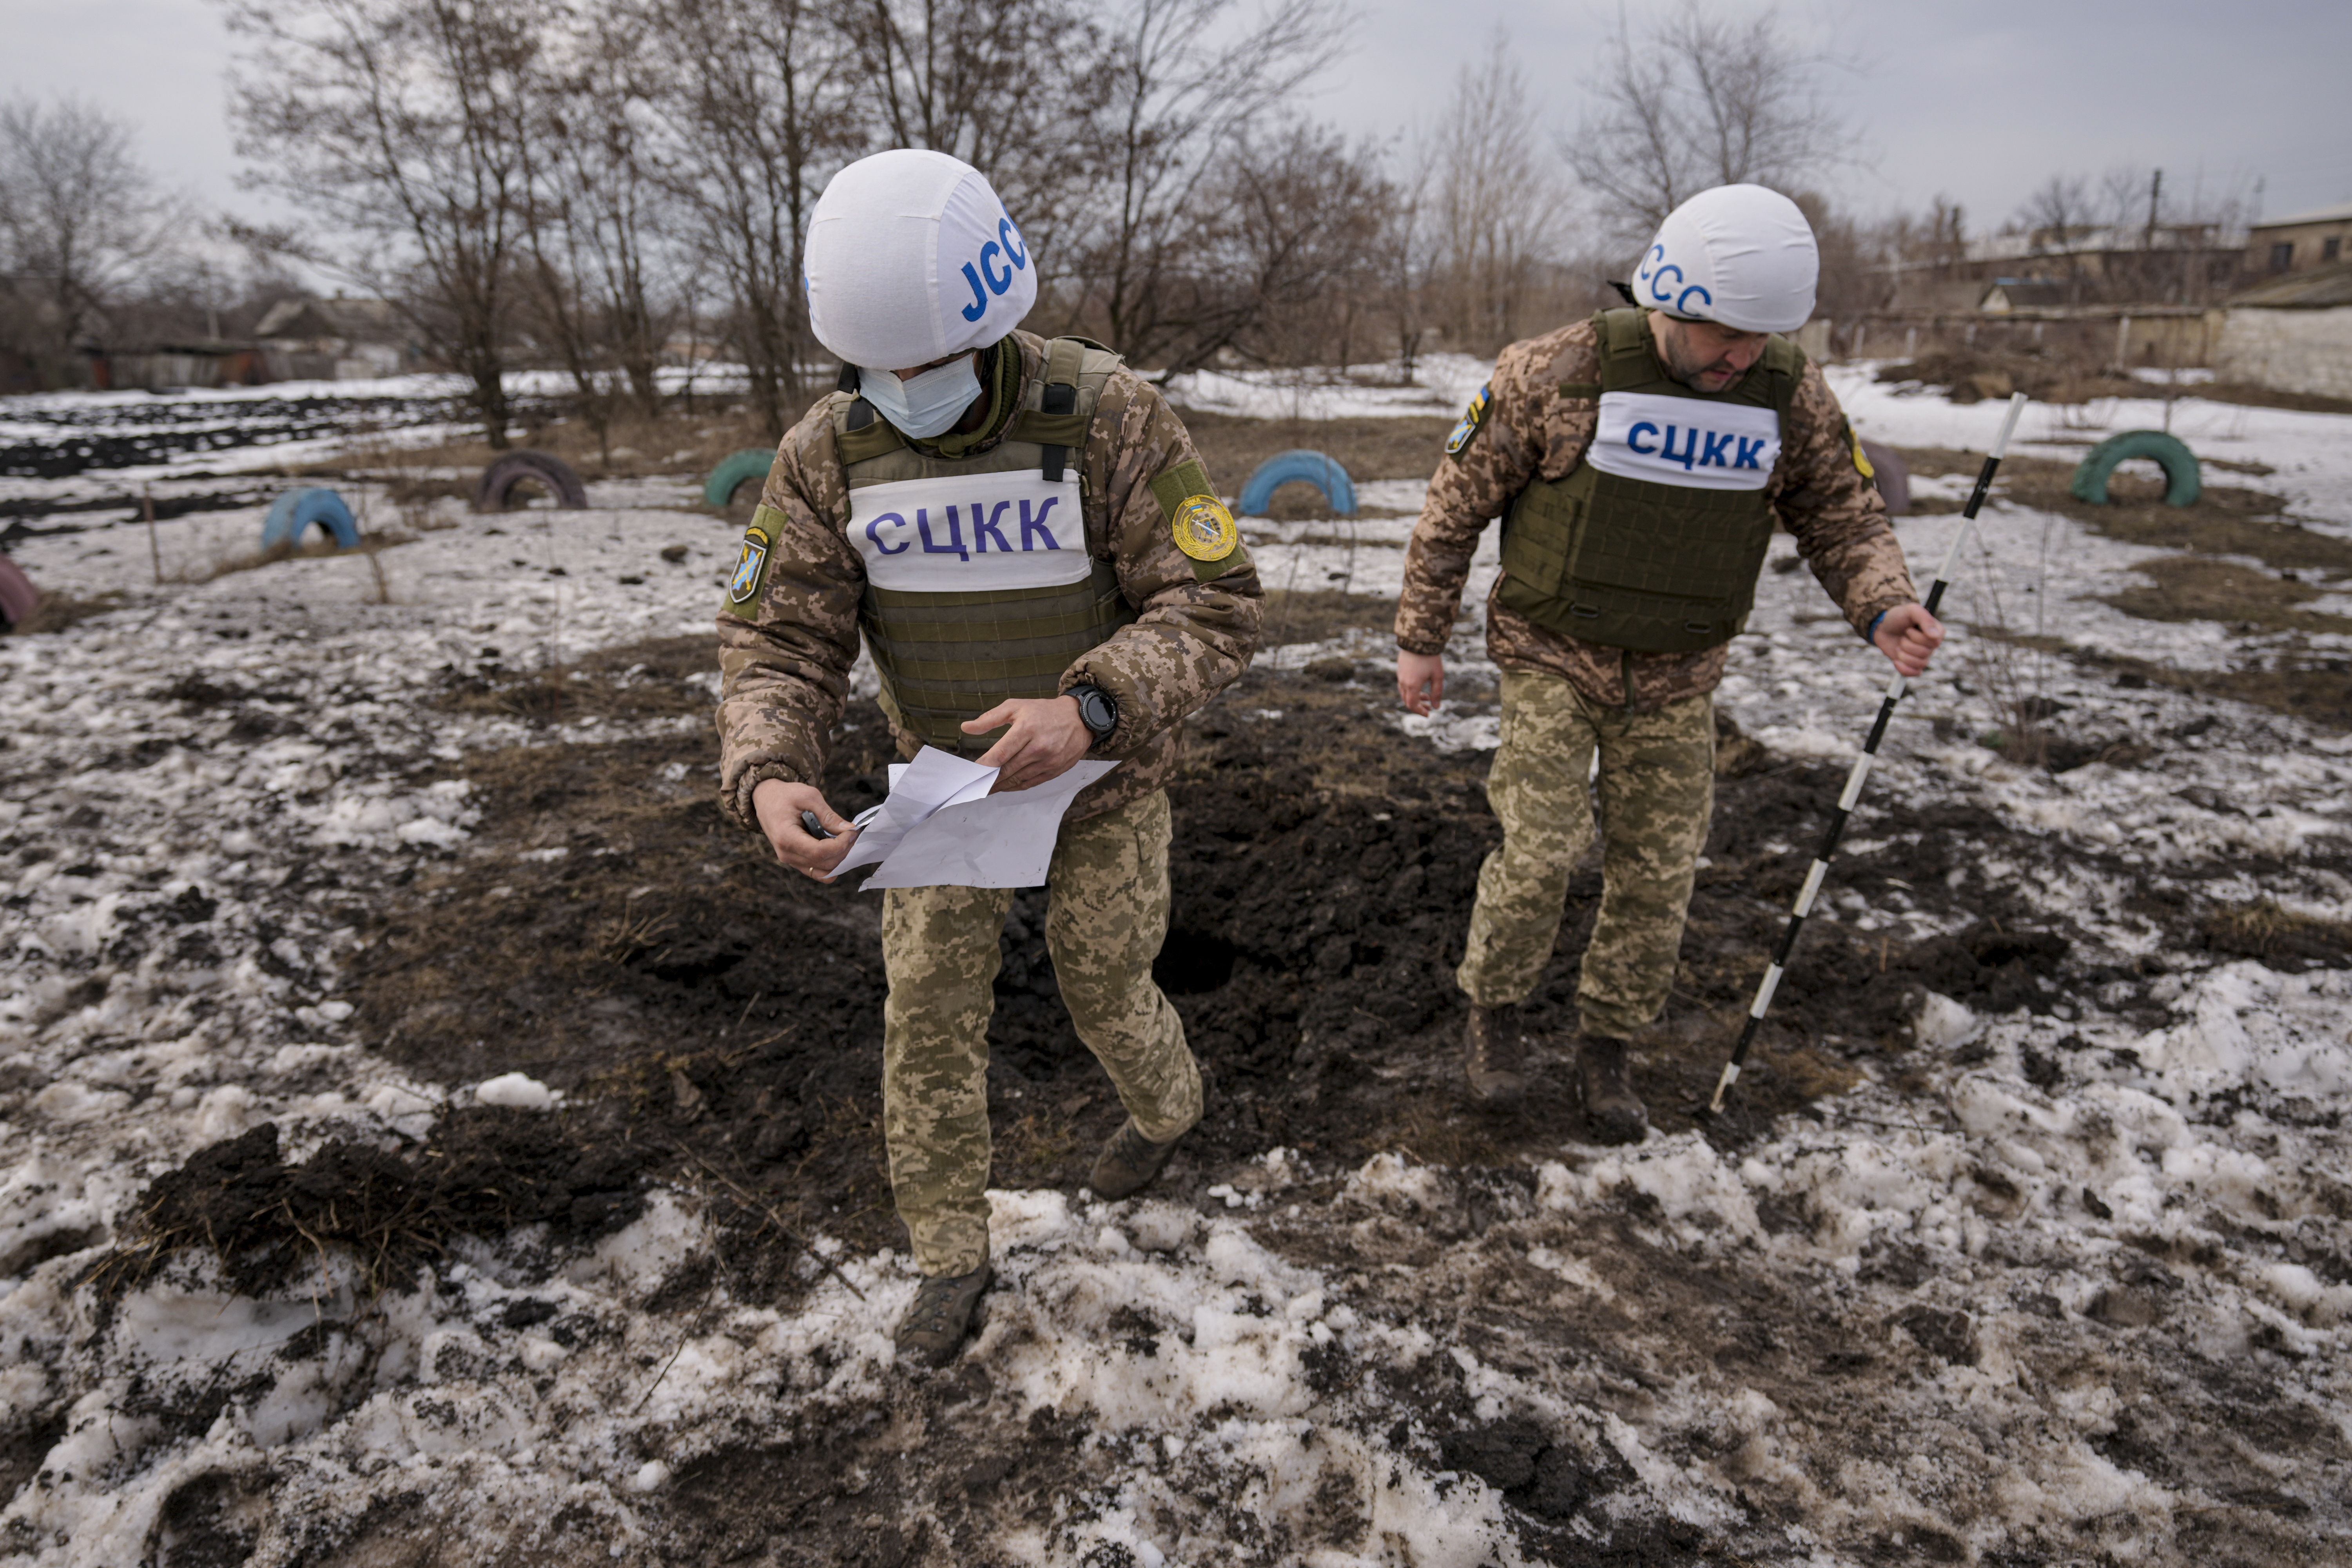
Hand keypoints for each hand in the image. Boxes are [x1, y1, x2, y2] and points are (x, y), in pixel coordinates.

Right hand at [752, 779, 857, 880]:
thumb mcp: (809, 797)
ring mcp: (790, 860)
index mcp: (786, 837)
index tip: (852, 832)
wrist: (766, 799)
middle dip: (844, 851)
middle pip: (824, 864)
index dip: (841, 845)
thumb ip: (828, 816)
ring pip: (823, 872)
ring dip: (839, 859)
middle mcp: (787, 854)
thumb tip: (849, 829)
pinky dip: (831, 862)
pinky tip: (836, 846)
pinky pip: (818, 871)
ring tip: (845, 840)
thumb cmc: (785, 795)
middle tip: (852, 833)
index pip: (819, 852)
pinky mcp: (796, 861)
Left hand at [967, 696, 1090, 791]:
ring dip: (1000, 786)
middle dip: (988, 780)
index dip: (984, 766)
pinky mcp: (1055, 770)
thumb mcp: (1016, 707)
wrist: (1079, 719)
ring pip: (1018, 779)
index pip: (1000, 754)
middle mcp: (1039, 747)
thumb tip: (966, 728)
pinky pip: (1030, 783)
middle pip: (1008, 770)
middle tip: (974, 785)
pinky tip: (1004, 786)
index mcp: (1027, 728)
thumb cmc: (1044, 712)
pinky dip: (1015, 787)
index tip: (972, 771)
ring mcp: (1049, 761)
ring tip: (986, 788)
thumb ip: (989, 718)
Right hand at [1397, 650, 1444, 715]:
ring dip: (1415, 698)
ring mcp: (1400, 676)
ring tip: (1426, 696)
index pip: (1413, 705)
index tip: (1428, 714)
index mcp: (1412, 685)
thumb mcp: (1437, 676)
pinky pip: (1403, 685)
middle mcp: (1403, 682)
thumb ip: (1437, 693)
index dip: (1420, 711)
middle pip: (1407, 701)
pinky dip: (1411, 690)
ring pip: (1404, 693)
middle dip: (1418, 706)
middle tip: (1429, 707)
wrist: (1418, 639)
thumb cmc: (1430, 658)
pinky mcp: (1400, 670)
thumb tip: (1437, 707)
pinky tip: (1420, 685)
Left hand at [1873, 603, 1944, 678]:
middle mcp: (1932, 644)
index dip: (1919, 637)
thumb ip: (1925, 619)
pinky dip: (1904, 669)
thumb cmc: (1898, 616)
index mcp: (1936, 631)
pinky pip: (1915, 673)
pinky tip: (1896, 661)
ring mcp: (1923, 655)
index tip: (1909, 629)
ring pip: (1920, 663)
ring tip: (1899, 645)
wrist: (1882, 627)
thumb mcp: (1911, 610)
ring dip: (1904, 655)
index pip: (1935, 642)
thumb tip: (1935, 636)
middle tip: (1902, 636)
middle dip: (1908, 644)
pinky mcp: (1913, 664)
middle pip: (1925, 653)